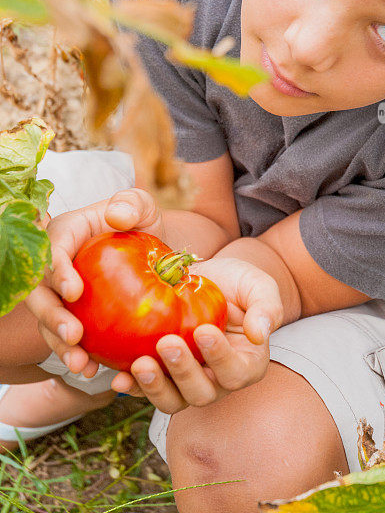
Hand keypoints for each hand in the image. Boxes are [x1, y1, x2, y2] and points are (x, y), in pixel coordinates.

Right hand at [25, 188, 163, 376]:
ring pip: (49, 324)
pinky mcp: (74, 319)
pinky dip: (80, 357)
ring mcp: (60, 296)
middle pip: (41, 294)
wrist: (151, 253)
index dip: (58, 272)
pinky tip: (97, 373)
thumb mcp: (142, 206)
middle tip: (74, 336)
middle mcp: (55, 267)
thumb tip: (117, 216)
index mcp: (65, 235)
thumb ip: (132, 203)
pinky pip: (69, 341)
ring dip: (61, 347)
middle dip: (52, 318)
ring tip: (83, 366)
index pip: (53, 251)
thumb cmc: (141, 224)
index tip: (74, 292)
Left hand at [110, 256, 283, 413]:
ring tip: (140, 363)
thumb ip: (267, 307)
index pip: (236, 373)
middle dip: (183, 372)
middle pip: (201, 393)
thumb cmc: (237, 283)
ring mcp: (186, 382)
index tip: (203, 331)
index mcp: (246, 363)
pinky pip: (145, 391)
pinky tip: (119, 375)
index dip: (220, 358)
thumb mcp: (258, 286)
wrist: (205, 278)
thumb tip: (260, 334)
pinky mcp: (161, 375)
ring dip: (155, 387)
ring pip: (172, 401)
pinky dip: (132, 387)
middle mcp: (217, 381)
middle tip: (166, 343)